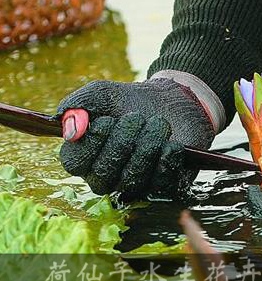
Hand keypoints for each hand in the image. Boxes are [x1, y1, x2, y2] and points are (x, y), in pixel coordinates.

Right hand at [57, 77, 214, 200]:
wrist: (166, 102)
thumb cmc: (126, 101)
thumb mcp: (99, 94)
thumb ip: (77, 106)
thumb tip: (71, 131)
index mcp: (82, 157)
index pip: (75, 163)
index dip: (92, 142)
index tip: (107, 120)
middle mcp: (104, 177)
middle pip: (104, 174)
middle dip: (123, 141)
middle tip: (137, 117)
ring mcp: (132, 185)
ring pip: (132, 179)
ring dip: (147, 145)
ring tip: (158, 122)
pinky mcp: (160, 186)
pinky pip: (160, 184)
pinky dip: (167, 160)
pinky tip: (171, 143)